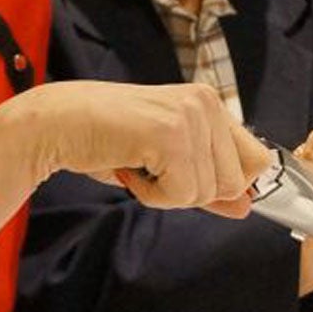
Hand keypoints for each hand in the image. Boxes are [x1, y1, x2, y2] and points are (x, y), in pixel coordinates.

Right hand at [32, 81, 269, 212]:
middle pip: (235, 182)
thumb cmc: (106, 140)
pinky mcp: (170, 134)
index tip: (190, 183)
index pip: (257, 159)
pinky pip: (181, 193)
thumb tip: (246, 208)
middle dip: (191, 191)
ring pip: (206, 191)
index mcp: (210, 103)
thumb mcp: (166, 162)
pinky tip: (129, 167)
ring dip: (166, 194)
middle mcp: (207, 103)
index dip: (229, 184)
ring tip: (137, 165)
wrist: (55, 123)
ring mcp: (190, 116)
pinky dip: (152, 195)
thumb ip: (207, 182)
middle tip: (152, 170)